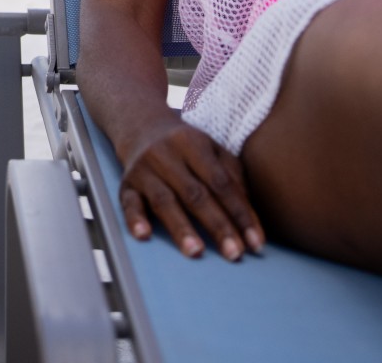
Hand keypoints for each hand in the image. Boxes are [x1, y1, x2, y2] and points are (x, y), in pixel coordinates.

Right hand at [119, 112, 264, 260]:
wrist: (141, 127)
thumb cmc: (187, 147)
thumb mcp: (213, 151)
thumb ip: (233, 178)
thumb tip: (248, 218)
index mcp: (193, 143)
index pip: (221, 183)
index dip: (240, 213)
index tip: (255, 243)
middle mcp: (166, 154)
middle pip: (195, 194)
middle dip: (217, 226)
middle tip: (234, 254)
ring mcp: (143, 169)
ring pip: (164, 201)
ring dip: (181, 228)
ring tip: (196, 252)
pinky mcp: (125, 184)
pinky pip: (129, 203)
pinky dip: (135, 219)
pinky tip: (144, 235)